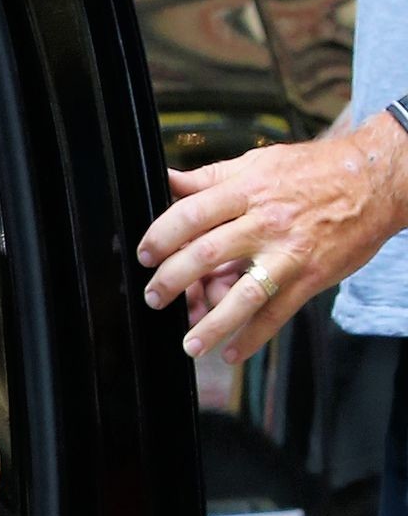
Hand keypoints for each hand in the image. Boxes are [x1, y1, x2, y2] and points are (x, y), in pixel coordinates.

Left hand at [137, 112, 407, 365]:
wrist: (372, 183)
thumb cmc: (311, 170)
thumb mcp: (255, 163)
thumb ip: (209, 177)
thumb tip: (166, 179)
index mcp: (245, 191)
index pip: (191, 214)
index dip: (161, 235)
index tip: (144, 253)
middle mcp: (264, 223)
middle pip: (207, 254)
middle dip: (173, 279)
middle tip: (153, 296)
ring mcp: (287, 254)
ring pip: (242, 294)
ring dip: (212, 323)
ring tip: (189, 343)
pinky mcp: (309, 278)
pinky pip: (277, 313)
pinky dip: (254, 337)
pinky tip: (233, 353)